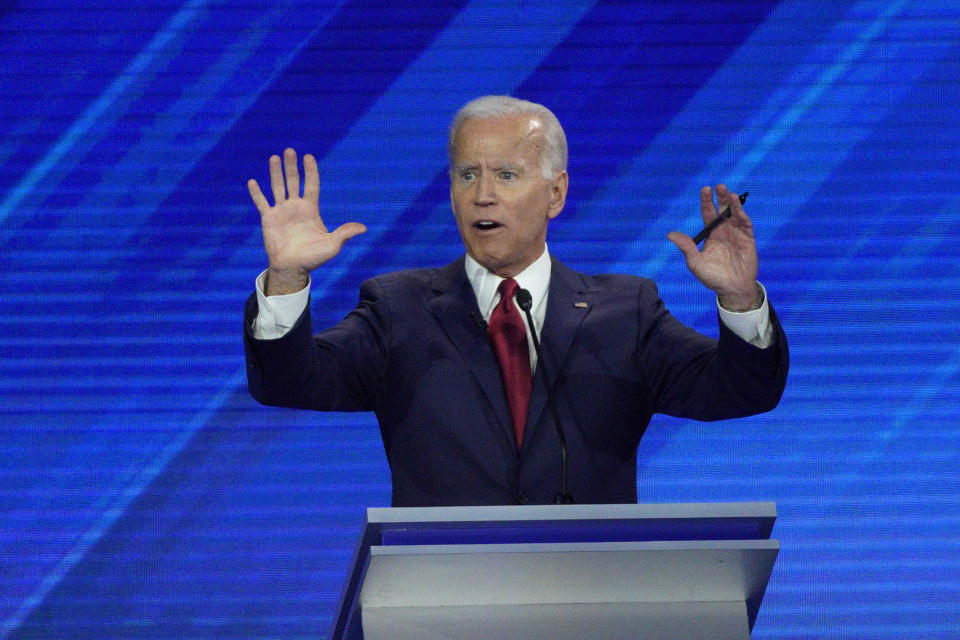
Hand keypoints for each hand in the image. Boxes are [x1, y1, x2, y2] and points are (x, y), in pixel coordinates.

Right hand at [247, 148, 365, 294]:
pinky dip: (257, 193)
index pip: (311, 185)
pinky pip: (262, 203)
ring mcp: (282, 212)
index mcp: (311, 210)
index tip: (308, 156)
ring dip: (276, 173)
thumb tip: (363, 228)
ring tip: (274, 157)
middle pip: (293, 181)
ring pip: (278, 187)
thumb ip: (345, 233)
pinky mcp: (268, 219)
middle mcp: (296, 207)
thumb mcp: (332, 245)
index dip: (310, 171)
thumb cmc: (313, 258)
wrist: (292, 268)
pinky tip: (252, 182)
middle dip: (292, 166)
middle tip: (290, 150)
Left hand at [667, 184, 759, 310]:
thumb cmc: (712, 277)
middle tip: (718, 186)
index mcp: (710, 234)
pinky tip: (736, 205)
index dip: (706, 202)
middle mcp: (723, 231)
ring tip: (727, 192)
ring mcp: (736, 233)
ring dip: (731, 203)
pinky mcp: (747, 238)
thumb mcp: (695, 263)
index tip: (705, 189)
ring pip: (734, 214)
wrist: (732, 289)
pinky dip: (741, 213)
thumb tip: (670, 234)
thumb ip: (686, 247)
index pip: (708, 214)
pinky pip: (745, 223)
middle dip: (720, 198)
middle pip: (721, 210)